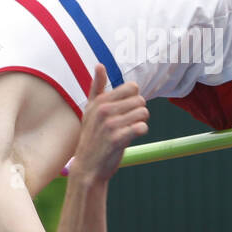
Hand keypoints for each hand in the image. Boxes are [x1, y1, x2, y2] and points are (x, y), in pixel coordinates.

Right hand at [69, 65, 147, 183]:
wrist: (88, 166)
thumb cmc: (92, 136)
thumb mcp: (91, 110)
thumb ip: (96, 87)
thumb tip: (100, 64)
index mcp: (100, 101)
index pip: (132, 87)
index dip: (134, 99)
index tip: (126, 109)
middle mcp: (103, 110)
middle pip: (140, 100)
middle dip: (139, 111)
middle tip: (128, 122)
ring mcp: (110, 124)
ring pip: (143, 112)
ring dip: (141, 122)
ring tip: (129, 129)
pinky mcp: (117, 139)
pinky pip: (142, 127)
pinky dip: (141, 131)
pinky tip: (131, 136)